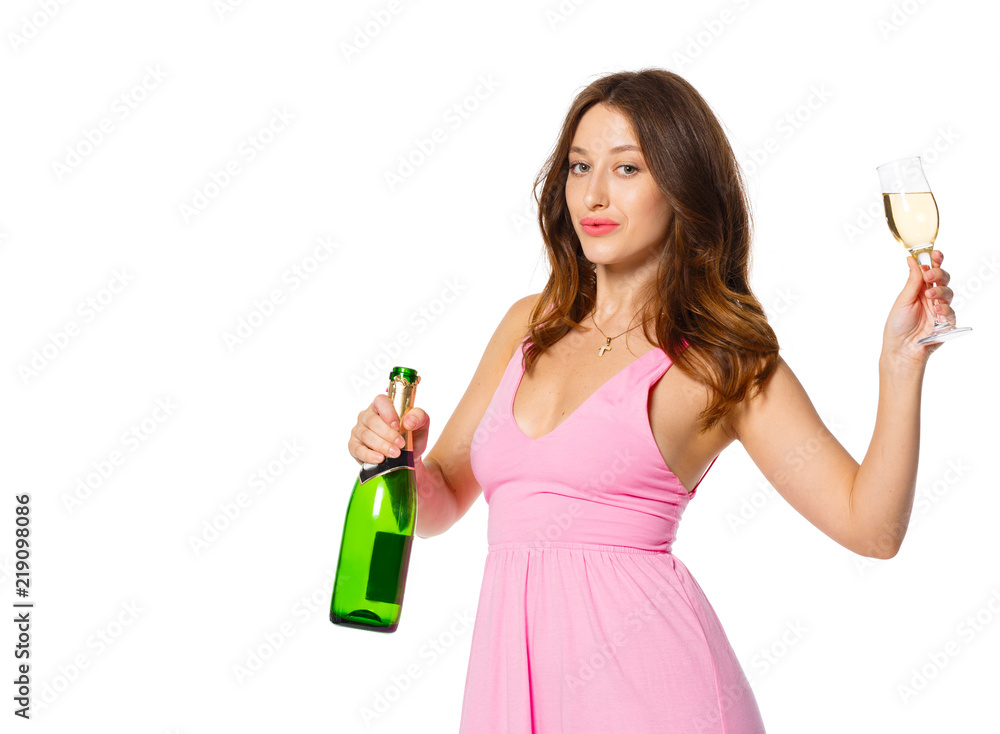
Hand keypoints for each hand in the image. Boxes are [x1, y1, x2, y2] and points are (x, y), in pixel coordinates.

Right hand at [349, 393, 429, 464]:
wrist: (409, 458)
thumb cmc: (412, 436)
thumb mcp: (422, 425)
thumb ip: (419, 417)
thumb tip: (408, 421)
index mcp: (382, 406)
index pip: (380, 401)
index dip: (388, 413)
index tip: (397, 426)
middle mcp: (367, 416)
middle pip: (372, 421)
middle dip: (387, 434)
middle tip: (400, 444)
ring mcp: (359, 430)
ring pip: (365, 435)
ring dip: (381, 446)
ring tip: (395, 454)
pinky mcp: (354, 446)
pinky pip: (356, 449)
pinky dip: (368, 455)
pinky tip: (380, 459)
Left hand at [882, 249, 956, 366]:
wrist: (901, 348)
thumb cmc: (898, 325)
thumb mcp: (903, 300)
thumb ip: (912, 281)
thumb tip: (911, 259)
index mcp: (919, 289)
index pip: (931, 271)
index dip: (935, 261)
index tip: (936, 253)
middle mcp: (931, 296)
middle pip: (943, 278)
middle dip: (939, 273)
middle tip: (930, 276)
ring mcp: (939, 308)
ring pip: (948, 292)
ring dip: (940, 291)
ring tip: (930, 297)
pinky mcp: (946, 322)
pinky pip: (951, 311)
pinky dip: (944, 308)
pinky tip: (936, 310)